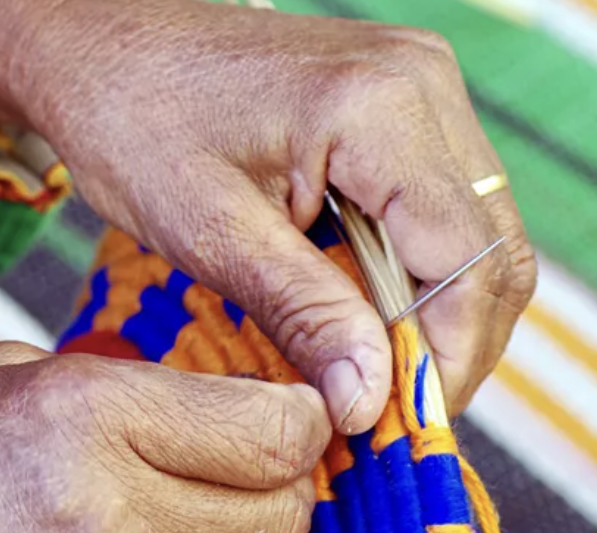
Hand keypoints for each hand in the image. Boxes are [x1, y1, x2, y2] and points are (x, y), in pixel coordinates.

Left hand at [0, 0, 536, 431]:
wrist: (101, 43)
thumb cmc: (134, 120)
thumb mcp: (211, 231)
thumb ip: (303, 313)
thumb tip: (369, 402)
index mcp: (382, 108)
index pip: (467, 262)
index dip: (448, 360)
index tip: (398, 426)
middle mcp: (426, 85)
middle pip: (494, 252)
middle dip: (454, 346)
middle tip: (390, 412)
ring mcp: (424, 87)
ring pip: (482, 235)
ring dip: (442, 315)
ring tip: (376, 372)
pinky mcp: (408, 104)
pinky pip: (447, 209)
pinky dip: (421, 274)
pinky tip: (369, 314)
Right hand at [0, 344, 329, 532]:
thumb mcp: (16, 376)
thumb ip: (139, 391)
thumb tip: (233, 411)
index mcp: (89, 416)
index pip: (272, 434)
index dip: (305, 420)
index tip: (294, 412)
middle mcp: (108, 516)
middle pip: (282, 514)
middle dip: (289, 484)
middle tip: (259, 465)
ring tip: (215, 522)